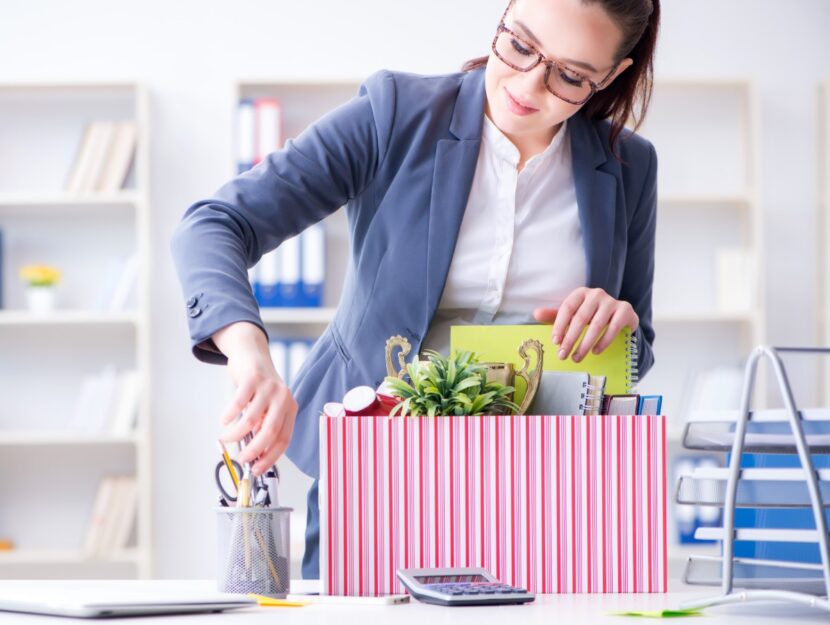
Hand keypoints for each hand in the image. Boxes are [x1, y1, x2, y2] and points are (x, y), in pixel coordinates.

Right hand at [213, 322, 297, 474]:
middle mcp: (283, 398)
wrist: (252, 354)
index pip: (284, 439)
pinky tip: (224, 420)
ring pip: (251, 420)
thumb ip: (263, 427)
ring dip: (235, 435)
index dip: (270, 457)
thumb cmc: (258, 386)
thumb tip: (254, 455)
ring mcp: (269, 387)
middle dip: (254, 451)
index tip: (257, 469)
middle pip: (270, 432)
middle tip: (241, 460)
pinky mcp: (253, 378)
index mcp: (290, 408)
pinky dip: (229, 415)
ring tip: (225, 439)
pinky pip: (239, 403)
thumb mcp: (266, 407)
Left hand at [533, 287, 638, 362]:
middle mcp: (596, 294)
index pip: (567, 308)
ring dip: (585, 344)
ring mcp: (611, 302)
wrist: (620, 316)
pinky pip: (613, 328)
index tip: (555, 342)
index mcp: (581, 293)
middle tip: (563, 355)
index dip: (559, 325)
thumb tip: (536, 313)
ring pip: (597, 325)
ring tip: (576, 358)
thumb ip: (555, 315)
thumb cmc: (592, 315)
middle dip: (570, 339)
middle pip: (581, 318)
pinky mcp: (625, 310)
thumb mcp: (573, 314)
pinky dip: (603, 342)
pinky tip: (595, 352)